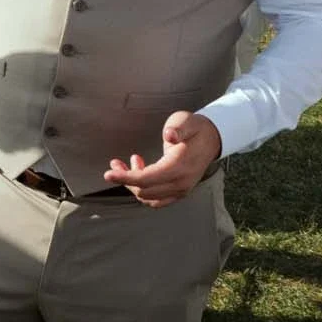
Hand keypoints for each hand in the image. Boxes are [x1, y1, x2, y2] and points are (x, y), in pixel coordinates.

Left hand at [103, 110, 222, 206]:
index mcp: (180, 167)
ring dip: (133, 184)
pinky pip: (156, 200)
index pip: (147, 179)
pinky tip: (140, 171)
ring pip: (148, 197)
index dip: (125, 177)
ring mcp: (181, 190)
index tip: (108, 174)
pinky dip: (143, 190)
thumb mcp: (186, 121)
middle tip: (116, 163)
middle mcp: (181, 183)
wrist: (213, 139)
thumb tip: (169, 135)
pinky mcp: (179, 192)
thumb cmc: (196, 128)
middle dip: (126, 179)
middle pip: (144, 191)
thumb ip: (178, 128)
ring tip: (129, 163)